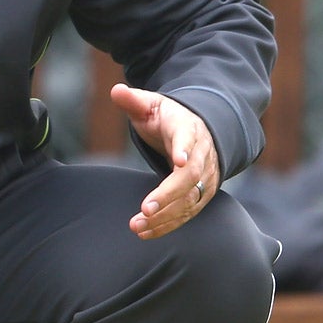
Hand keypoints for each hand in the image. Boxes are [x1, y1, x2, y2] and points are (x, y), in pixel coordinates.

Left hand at [112, 84, 220, 239]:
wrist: (197, 132)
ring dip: (165, 216)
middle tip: (145, 209)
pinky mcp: (200, 195)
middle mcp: (201, 156)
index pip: (189, 140)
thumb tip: (117, 90)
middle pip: (190, 177)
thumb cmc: (168, 118)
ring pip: (189, 200)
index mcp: (188, 129)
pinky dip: (168, 224)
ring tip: (138, 226)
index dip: (185, 149)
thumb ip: (134, 100)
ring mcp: (205, 178)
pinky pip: (187, 213)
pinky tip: (146, 232)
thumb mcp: (151, 105)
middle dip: (168, 195)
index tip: (178, 161)